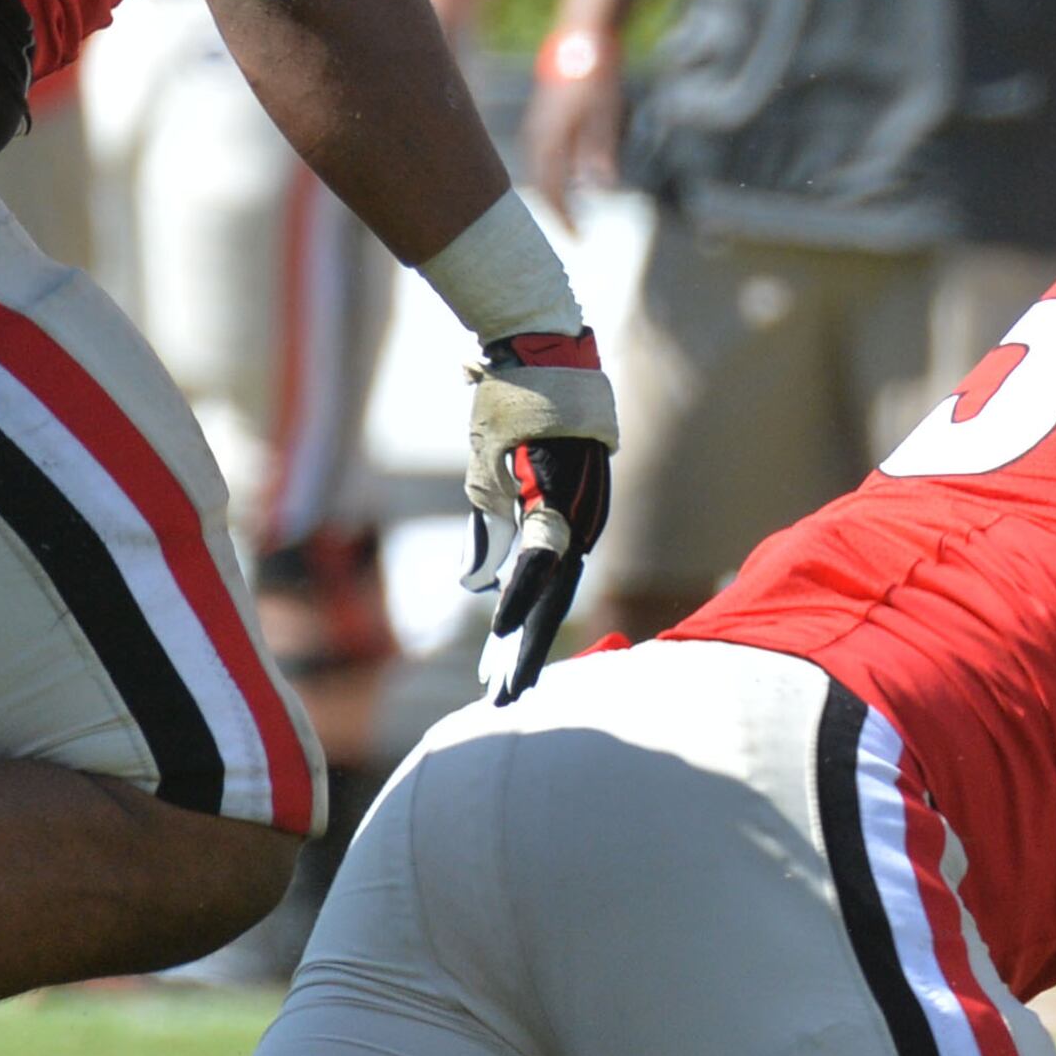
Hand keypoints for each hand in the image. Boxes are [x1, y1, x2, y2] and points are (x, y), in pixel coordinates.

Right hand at [462, 330, 618, 703]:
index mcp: (571, 523)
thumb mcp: (493, 483)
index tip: (504, 675)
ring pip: (553, 589)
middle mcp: (581, 523)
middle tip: (508, 701)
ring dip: (526, 639)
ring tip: (505, 684)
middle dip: (529, 655)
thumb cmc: (514, 414)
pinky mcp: (555, 492)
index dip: (528, 635)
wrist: (533, 354)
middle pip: (557, 601)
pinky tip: (503, 624)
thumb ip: (490, 533)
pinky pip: (540, 552)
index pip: (551, 592)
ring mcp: (573, 509)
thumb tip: (473, 585)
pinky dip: (522, 590)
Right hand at [523, 30, 623, 215]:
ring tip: (569, 216)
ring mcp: (539, 126)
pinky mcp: (545, 119)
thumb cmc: (597, 75)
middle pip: (542, 184)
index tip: (577, 238)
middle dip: (556, 210)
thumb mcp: (606, 112)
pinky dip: (555, 175)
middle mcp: (539, 135)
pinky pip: (546, 156)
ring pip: (542, 171)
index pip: (551, 190)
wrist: (582, 40)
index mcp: (550, 137)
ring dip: (554, 194)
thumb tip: (602, 185)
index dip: (564, 216)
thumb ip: (601, 148)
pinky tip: (571, 185)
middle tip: (573, 233)